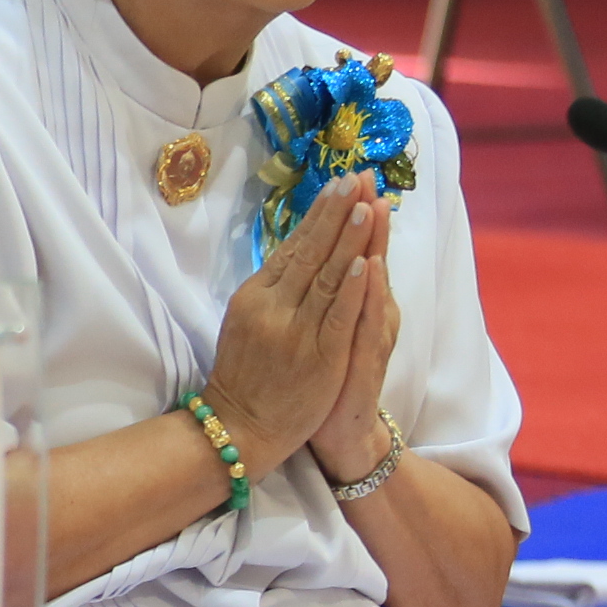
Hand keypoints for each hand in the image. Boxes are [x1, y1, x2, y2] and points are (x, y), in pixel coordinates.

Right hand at [202, 174, 381, 476]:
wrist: (241, 426)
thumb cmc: (246, 374)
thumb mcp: (247, 322)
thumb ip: (271, 288)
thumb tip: (296, 249)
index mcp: (256, 295)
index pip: (292, 246)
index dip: (318, 215)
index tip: (338, 185)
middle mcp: (273, 307)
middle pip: (309, 252)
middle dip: (334, 214)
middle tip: (354, 179)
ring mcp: (295, 331)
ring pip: (327, 277)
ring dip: (348, 240)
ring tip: (365, 206)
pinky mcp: (319, 355)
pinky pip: (338, 315)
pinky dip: (353, 288)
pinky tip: (366, 262)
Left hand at [305, 194, 403, 488]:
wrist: (333, 433)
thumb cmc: (320, 378)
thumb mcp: (322, 329)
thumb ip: (322, 290)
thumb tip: (311, 249)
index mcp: (355, 305)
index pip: (355, 251)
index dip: (354, 216)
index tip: (353, 176)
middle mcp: (368, 316)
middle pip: (366, 259)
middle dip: (365, 218)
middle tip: (367, 178)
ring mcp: (367, 339)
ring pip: (371, 286)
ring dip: (371, 245)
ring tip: (374, 207)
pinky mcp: (360, 364)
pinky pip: (366, 325)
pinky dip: (368, 296)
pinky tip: (369, 268)